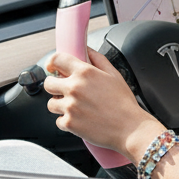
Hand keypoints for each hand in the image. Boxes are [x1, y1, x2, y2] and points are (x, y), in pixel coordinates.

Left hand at [44, 49, 158, 155]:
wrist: (130, 129)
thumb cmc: (124, 103)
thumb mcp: (115, 75)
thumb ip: (98, 59)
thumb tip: (87, 50)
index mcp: (85, 73)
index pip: (57, 59)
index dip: (52, 62)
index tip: (52, 67)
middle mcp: (74, 88)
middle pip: (48, 83)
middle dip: (54, 86)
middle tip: (64, 91)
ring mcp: (70, 106)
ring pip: (51, 104)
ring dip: (60, 105)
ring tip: (75, 108)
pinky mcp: (69, 123)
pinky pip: (58, 121)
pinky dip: (66, 121)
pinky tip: (80, 120)